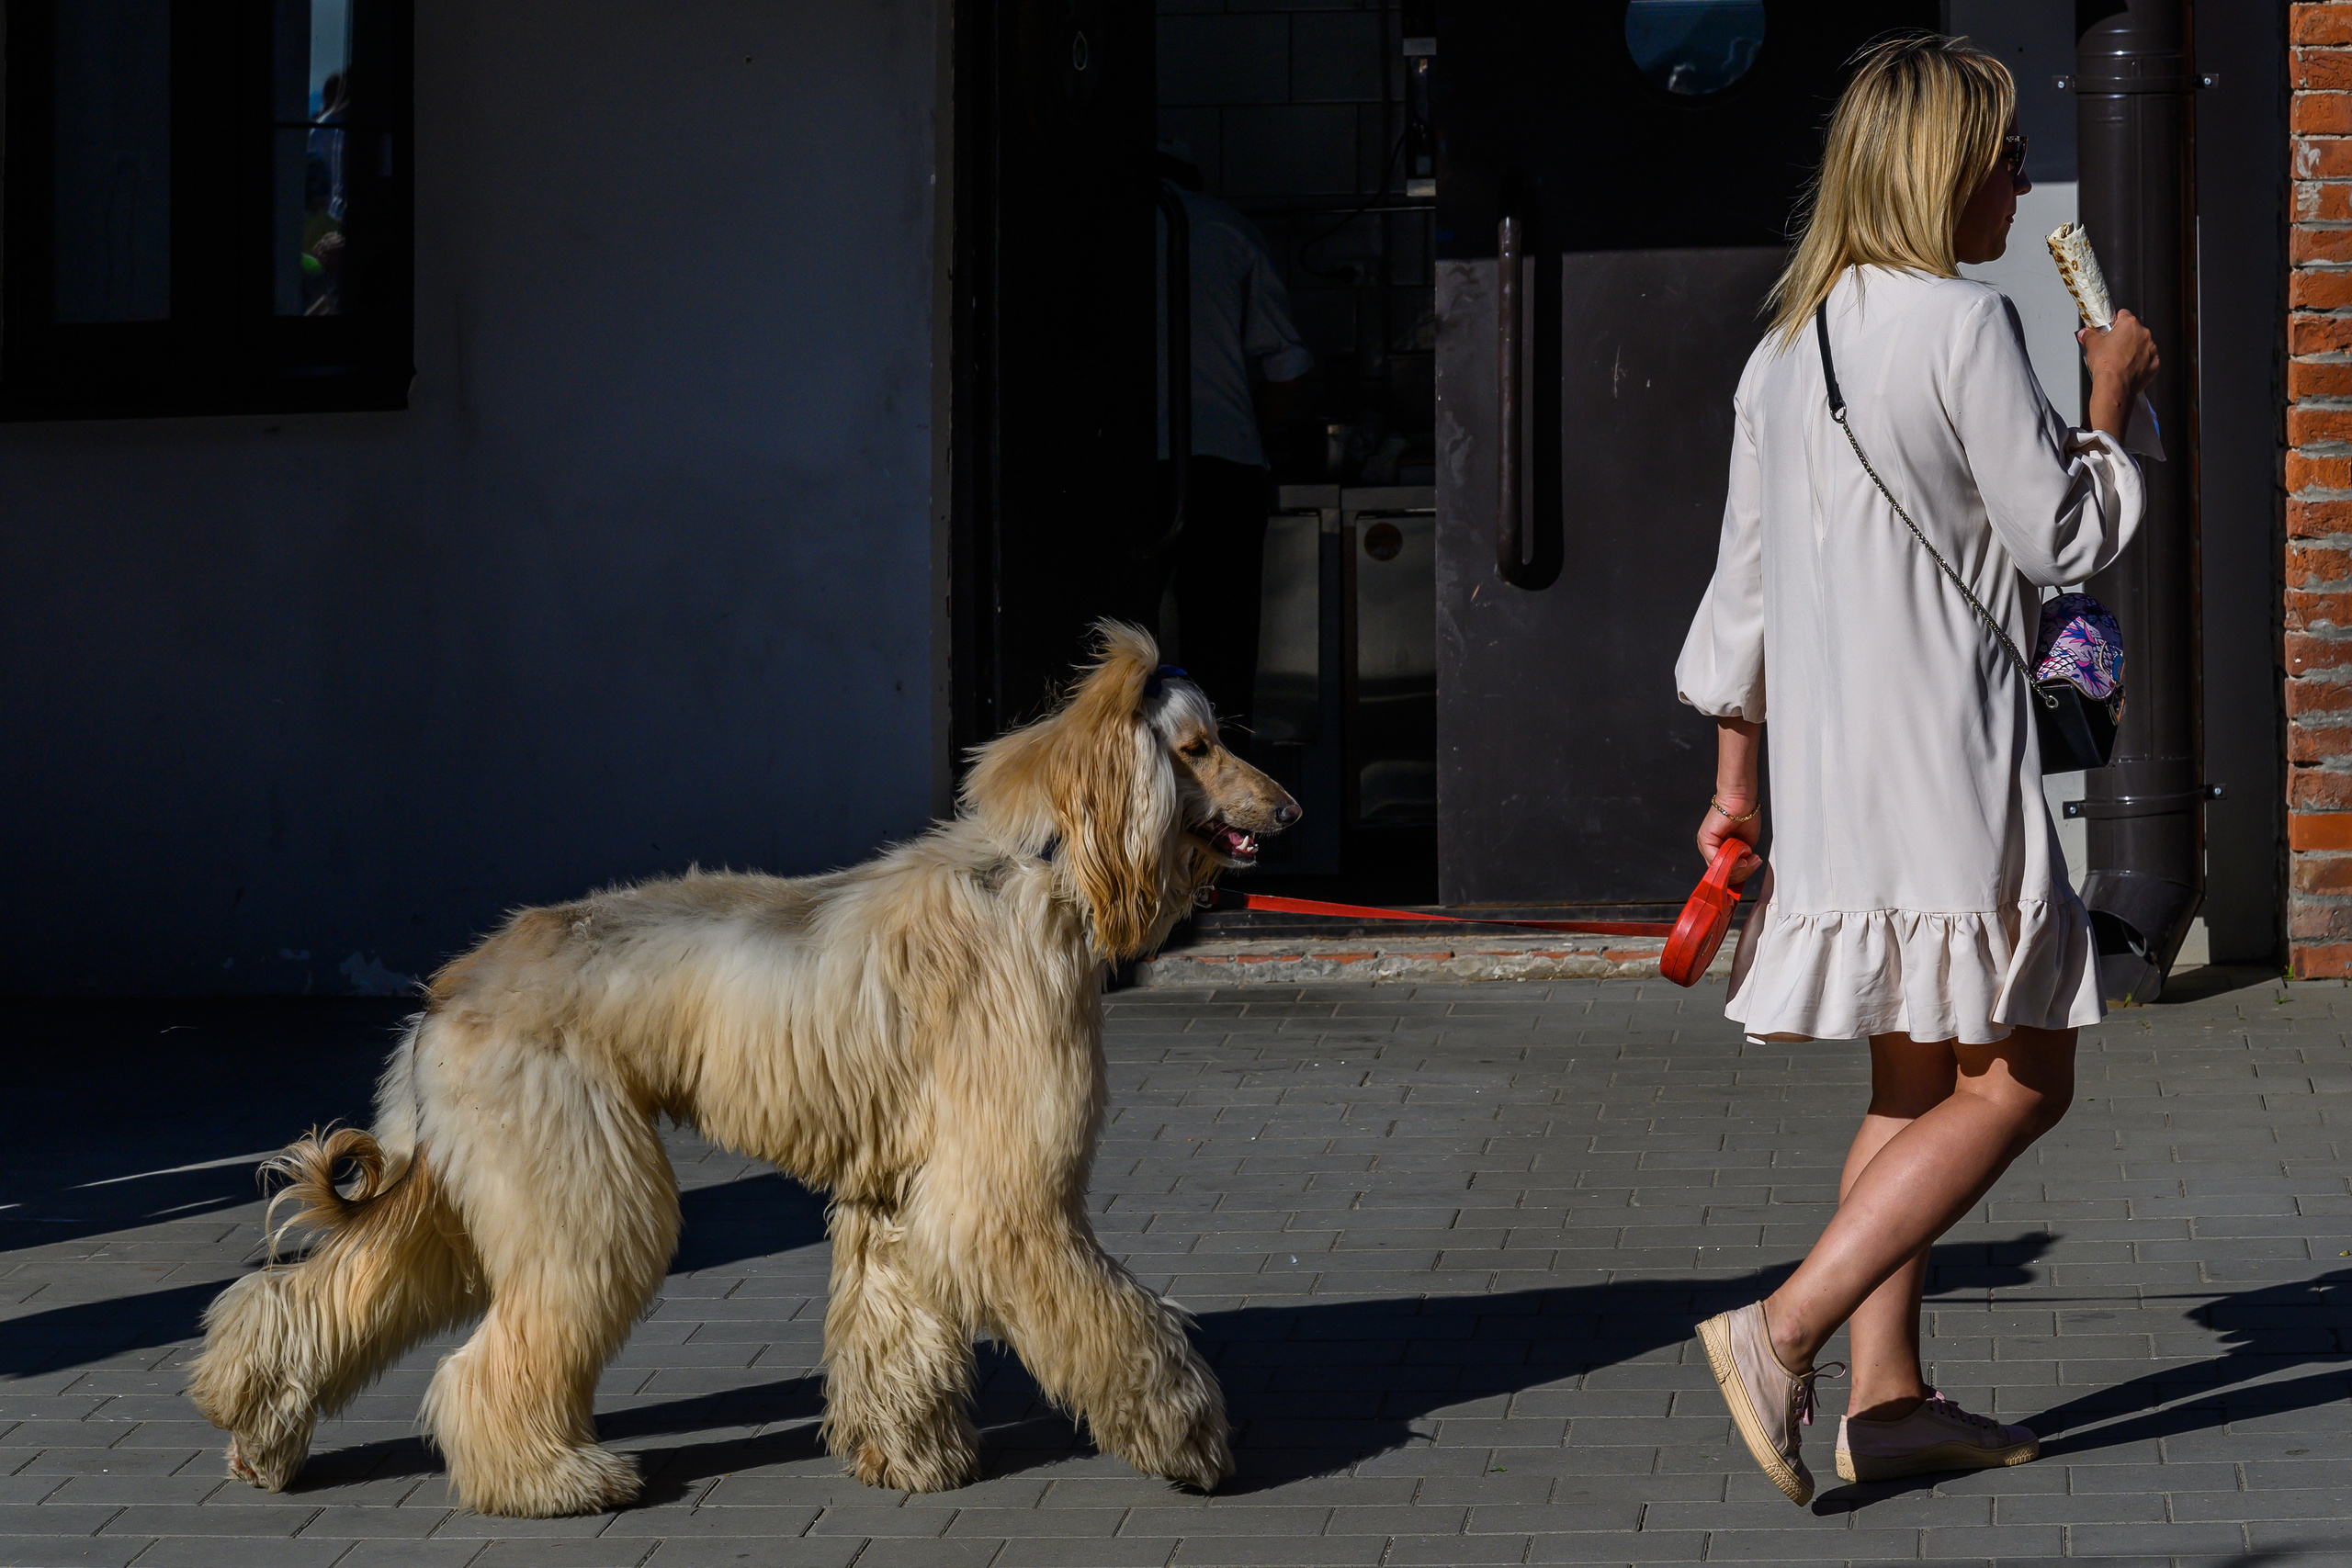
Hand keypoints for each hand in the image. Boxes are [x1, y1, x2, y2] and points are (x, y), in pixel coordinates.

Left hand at [1696, 798, 1762, 885]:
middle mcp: (1710, 850)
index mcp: (1719, 852)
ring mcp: (1706, 845)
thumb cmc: (1744, 817)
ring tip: (1748, 857)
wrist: (1741, 800)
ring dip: (1738, 866)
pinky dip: (1730, 860)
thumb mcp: (1746, 845)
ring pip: (1719, 869)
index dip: (1739, 875)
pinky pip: (1715, 859)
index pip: (1725, 874)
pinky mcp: (1705, 839)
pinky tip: (1741, 855)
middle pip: (1722, 874)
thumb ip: (1742, 860)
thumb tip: (1743, 870)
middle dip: (1742, 872)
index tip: (1751, 869)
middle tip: (1752, 862)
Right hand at [2080, 308, 2158, 438]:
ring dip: (2133, 350)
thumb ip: (2089, 335)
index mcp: (2129, 324)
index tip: (2110, 329)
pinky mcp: (2154, 363)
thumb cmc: (2107, 365)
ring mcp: (2151, 348)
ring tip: (2119, 360)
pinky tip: (2128, 368)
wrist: (2115, 386)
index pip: (2123, 314)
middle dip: (2124, 337)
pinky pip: (2147, 359)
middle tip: (2112, 347)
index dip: (2115, 322)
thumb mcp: (2092, 345)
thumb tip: (2086, 334)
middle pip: (2133, 330)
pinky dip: (2140, 363)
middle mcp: (2143, 334)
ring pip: (2141, 345)